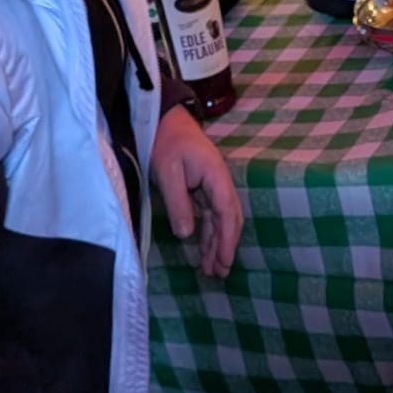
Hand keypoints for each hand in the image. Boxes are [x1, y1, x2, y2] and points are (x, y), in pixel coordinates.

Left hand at [151, 105, 242, 277]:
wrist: (163, 119)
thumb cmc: (165, 142)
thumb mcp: (168, 172)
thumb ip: (178, 203)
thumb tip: (186, 235)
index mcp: (216, 176)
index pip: (227, 213)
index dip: (226, 240)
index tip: (224, 261)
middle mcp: (219, 182)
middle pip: (229, 219)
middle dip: (225, 246)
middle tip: (220, 273)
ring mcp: (212, 185)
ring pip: (220, 219)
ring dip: (216, 243)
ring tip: (212, 270)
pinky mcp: (203, 187)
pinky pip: (210, 214)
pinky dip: (208, 233)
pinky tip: (204, 249)